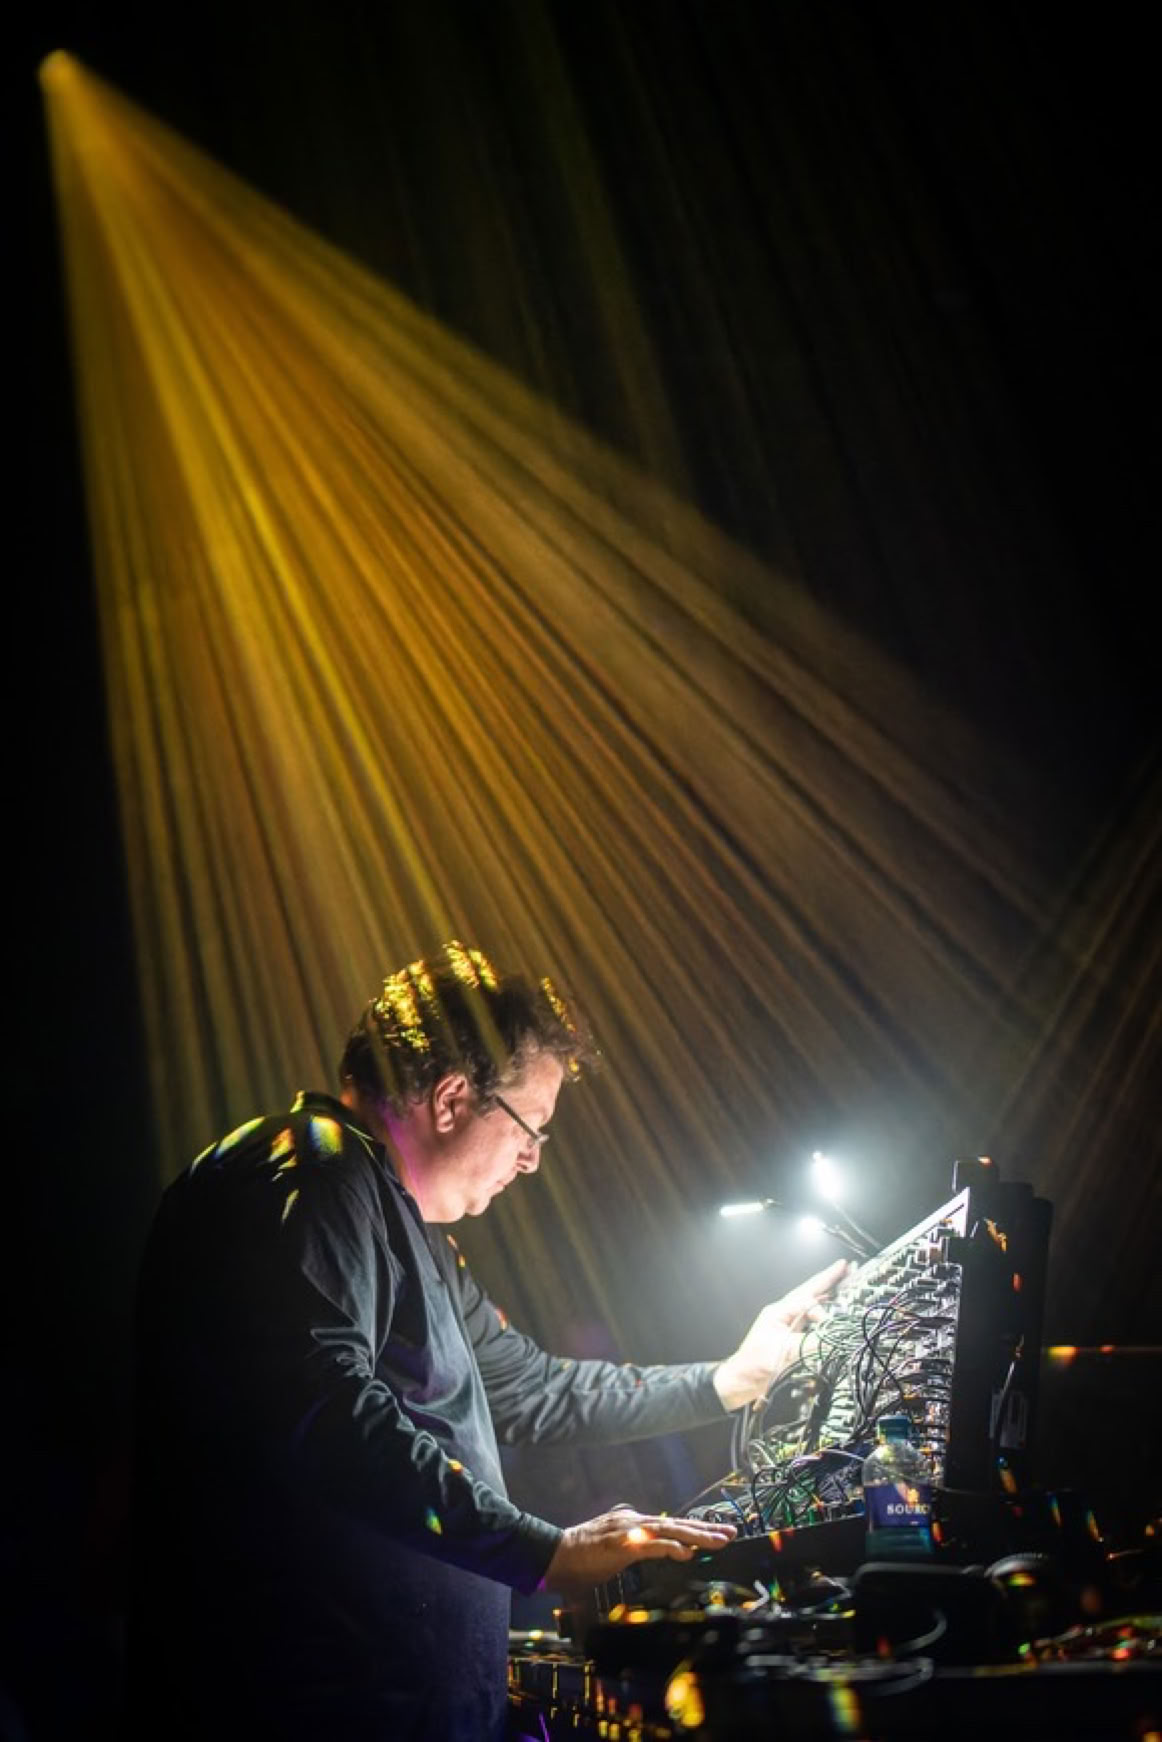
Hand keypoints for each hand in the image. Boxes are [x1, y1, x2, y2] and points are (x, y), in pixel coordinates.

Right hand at [543, 1506, 735, 1591]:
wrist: (553, 1554)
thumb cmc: (580, 1555)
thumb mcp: (612, 1544)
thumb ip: (635, 1542)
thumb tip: (659, 1545)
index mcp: (632, 1520)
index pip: (671, 1523)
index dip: (696, 1528)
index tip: (719, 1532)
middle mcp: (633, 1520)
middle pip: (676, 1524)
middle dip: (705, 1529)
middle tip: (731, 1532)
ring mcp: (626, 1530)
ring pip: (668, 1530)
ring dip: (696, 1536)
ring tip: (718, 1541)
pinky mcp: (619, 1544)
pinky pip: (649, 1545)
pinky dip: (669, 1547)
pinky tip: (685, 1552)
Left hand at [713, 1257, 850, 1410]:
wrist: (741, 1380)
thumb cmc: (756, 1365)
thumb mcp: (784, 1352)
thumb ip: (810, 1344)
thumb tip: (833, 1340)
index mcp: (778, 1312)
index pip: (806, 1302)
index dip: (821, 1312)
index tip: (830, 1326)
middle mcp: (782, 1314)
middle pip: (807, 1292)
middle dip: (826, 1279)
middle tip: (843, 1266)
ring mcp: (785, 1324)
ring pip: (808, 1302)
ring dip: (824, 1292)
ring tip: (839, 1281)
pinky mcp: (789, 1336)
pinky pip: (807, 1319)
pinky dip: (820, 1312)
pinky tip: (828, 1310)